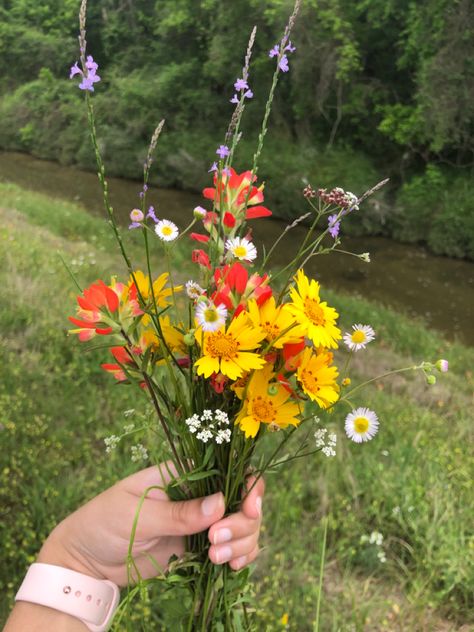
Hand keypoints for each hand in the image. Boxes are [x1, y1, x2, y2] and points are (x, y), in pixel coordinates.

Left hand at [38, 464, 263, 585]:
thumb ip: (178, 512)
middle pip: (243, 501)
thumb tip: (221, 502)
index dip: (248, 486)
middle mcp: (198, 495)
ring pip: (243, 527)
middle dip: (241, 523)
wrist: (86, 560)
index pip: (228, 471)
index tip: (249, 509)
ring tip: (216, 559)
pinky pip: (232, 549)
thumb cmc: (103, 523)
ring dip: (241, 543)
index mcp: (183, 474)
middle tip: (215, 542)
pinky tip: (231, 567)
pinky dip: (240, 557)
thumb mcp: (137, 515)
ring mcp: (201, 523)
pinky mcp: (199, 548)